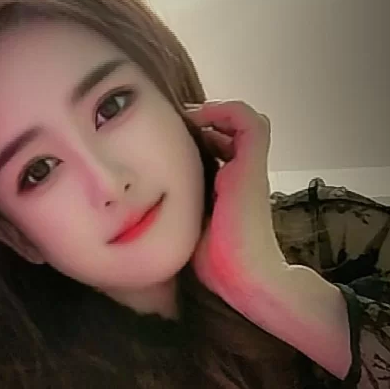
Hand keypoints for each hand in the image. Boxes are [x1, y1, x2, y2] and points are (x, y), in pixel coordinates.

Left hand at [184, 100, 287, 301]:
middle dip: (203, 125)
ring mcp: (248, 169)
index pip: (216, 154)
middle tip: (175, 125)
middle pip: (229, 134)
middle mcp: (239, 176)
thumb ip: (172, 217)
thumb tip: (136, 216)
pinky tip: (199, 117)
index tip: (166, 143)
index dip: (196, 142)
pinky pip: (247, 121)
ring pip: (243, 123)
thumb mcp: (185, 234)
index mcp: (226, 192)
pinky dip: (225, 111)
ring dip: (215, 113)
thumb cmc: (214, 266)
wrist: (243, 278)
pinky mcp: (253, 164)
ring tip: (188, 117)